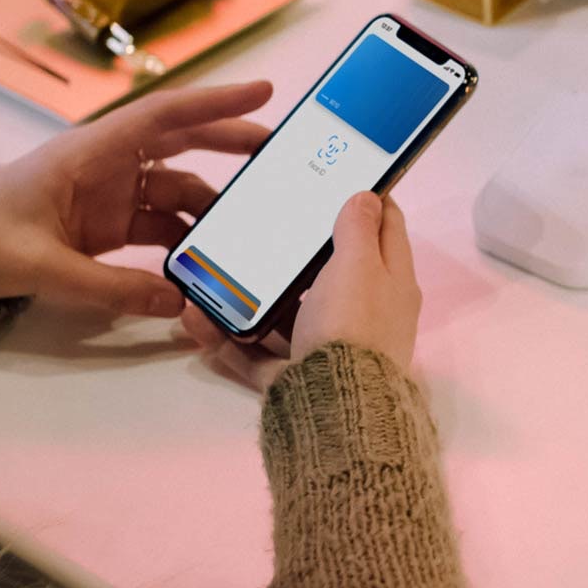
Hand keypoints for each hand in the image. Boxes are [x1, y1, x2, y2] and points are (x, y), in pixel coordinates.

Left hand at [0, 81, 273, 314]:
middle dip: (232, 142)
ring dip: (214, 203)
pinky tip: (209, 258)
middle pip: (183, 143)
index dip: (216, 102)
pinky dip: (188, 238)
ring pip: (179, 187)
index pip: (164, 117)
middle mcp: (108, 164)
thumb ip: (110, 289)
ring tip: (251, 222)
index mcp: (90, 152)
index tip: (264, 89)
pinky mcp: (110, 224)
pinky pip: (163, 223)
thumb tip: (177, 302)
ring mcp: (111, 194)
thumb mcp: (44, 267)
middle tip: (280, 151)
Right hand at [182, 191, 422, 390]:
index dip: (368, 198)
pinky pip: (257, 353)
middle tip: (265, 219)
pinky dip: (228, 338)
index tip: (339, 176)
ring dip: (252, 294)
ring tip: (216, 270)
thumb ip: (358, 229)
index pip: (387, 227)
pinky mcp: (298, 376)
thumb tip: (369, 195)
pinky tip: (196, 319)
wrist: (338, 411)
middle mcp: (366, 313)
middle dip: (298, 249)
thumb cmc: (353, 325)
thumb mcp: (358, 265)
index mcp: (392, 282)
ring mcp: (331, 346)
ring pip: (287, 312)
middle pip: (333, 271)